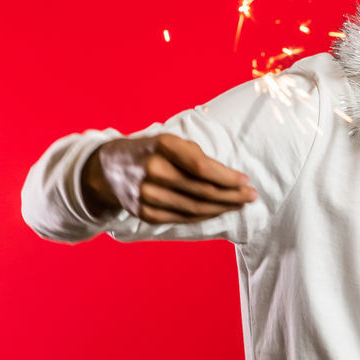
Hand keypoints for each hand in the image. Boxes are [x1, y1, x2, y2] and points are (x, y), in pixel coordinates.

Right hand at [82, 133, 257, 223]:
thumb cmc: (152, 151)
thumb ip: (196, 156)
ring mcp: (146, 194)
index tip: (246, 181)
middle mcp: (152, 170)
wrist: (108, 168)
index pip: (202, 167)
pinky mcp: (145, 213)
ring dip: (222, 208)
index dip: (227, 177)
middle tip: (251, 196)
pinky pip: (183, 218)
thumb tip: (230, 179)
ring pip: (195, 207)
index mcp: (162, 145)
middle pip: (202, 190)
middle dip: (232, 195)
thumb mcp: (170, 141)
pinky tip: (218, 211)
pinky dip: (204, 216)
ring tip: (240, 204)